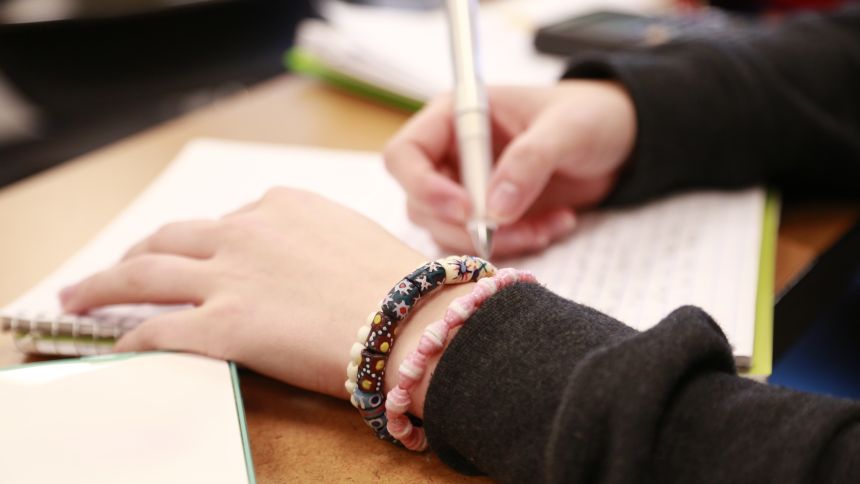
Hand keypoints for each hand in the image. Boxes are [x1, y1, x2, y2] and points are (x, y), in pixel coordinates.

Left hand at [60, 188, 425, 397]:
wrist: (414, 318)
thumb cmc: (401, 285)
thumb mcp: (353, 238)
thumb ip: (315, 241)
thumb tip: (305, 266)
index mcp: (281, 206)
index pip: (226, 220)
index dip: (203, 243)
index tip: (193, 256)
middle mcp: (246, 231)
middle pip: (170, 237)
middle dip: (137, 252)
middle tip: (118, 268)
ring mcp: (229, 276)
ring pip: (143, 273)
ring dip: (104, 284)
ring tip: (81, 296)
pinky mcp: (222, 325)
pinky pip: (157, 330)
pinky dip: (130, 337)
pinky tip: (119, 345)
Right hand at [384, 80, 635, 256]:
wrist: (621, 140)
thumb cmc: (589, 116)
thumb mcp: (566, 129)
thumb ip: (529, 162)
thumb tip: (493, 210)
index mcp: (454, 117)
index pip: (405, 155)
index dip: (423, 187)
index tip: (466, 210)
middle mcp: (450, 156)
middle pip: (421, 205)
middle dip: (467, 226)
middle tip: (516, 228)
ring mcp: (467, 190)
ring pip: (450, 233)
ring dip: (497, 242)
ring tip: (549, 226)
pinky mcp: (489, 217)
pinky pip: (482, 246)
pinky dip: (517, 246)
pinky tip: (555, 226)